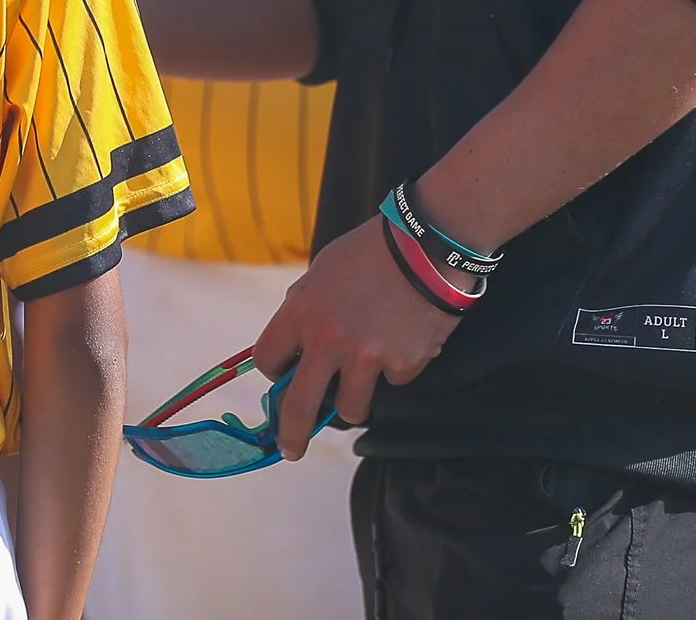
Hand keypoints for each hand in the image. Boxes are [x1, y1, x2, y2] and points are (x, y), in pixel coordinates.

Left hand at [253, 216, 460, 457]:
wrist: (427, 246)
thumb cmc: (370, 251)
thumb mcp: (322, 272)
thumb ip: (307, 309)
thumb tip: (299, 344)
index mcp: (300, 312)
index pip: (268, 360)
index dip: (274, 370)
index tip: (282, 376)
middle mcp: (328, 341)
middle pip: (298, 406)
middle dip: (291, 434)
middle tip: (291, 450)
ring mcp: (367, 357)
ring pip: (351, 408)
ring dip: (354, 400)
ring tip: (365, 375)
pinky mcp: (404, 365)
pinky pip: (393, 382)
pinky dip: (397, 368)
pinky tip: (404, 337)